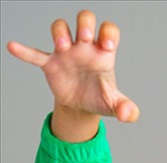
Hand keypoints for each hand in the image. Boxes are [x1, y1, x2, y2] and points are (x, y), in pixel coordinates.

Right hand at [7, 10, 138, 139]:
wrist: (82, 107)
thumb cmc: (100, 98)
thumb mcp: (115, 106)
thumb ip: (127, 110)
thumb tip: (128, 114)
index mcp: (103, 53)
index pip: (108, 30)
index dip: (108, 32)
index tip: (107, 45)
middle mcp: (85, 47)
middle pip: (84, 20)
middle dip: (84, 24)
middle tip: (84, 38)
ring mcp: (67, 53)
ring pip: (61, 28)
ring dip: (61, 33)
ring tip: (63, 48)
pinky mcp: (51, 64)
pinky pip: (36, 54)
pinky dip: (25, 51)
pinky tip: (13, 47)